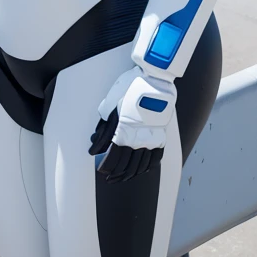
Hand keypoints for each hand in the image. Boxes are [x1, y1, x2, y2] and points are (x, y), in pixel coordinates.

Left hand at [88, 66, 176, 182]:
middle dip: (116, 174)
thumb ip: (103, 128)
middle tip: (110, 178)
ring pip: (141, 165)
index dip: (106, 167)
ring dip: (131, 174)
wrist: (154, 78)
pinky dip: (148, 167)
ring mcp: (152, 138)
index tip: (102, 170)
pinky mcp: (161, 135)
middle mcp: (139, 139)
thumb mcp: (110, 105)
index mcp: (124, 131)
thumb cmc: (130, 87)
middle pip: (126, 165)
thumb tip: (95, 144)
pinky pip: (155, 158)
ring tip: (123, 178)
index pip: (113, 158)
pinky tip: (143, 170)